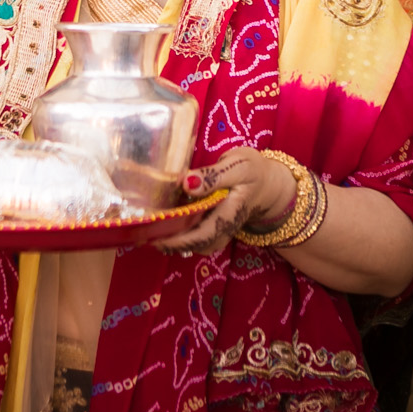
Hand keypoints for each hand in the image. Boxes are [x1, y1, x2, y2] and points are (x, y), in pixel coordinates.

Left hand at [154, 147, 295, 256]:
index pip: (202, 235)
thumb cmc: (253, 171)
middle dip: (171, 244)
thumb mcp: (238, 166)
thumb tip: (186, 183)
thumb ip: (213, 176)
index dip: (178, 240)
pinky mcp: (215, 227)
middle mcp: (224, 228)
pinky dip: (179, 236)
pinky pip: (196, 238)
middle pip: (196, 245)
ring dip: (174, 242)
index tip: (155, 237)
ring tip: (150, 231)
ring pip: (195, 245)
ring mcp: (220, 230)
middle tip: (144, 234)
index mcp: (229, 214)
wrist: (268, 183)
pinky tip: (164, 225)